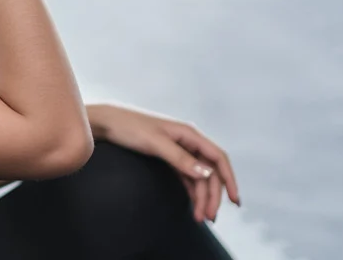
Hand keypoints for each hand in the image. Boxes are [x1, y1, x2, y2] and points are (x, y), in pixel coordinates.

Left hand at [88, 103, 239, 222]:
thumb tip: (206, 173)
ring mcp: (179, 151)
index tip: (235, 200)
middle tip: (209, 217)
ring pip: (199, 177)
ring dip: (202, 197)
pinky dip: (192, 192)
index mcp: (189, 134)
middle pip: (210, 171)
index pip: (218, 158)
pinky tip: (194, 206)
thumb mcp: (156, 143)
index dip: (229, 179)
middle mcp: (188, 142)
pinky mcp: (169, 159)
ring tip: (200, 217)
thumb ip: (181, 158)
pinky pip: (187, 178)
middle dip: (212, 195)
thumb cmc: (130, 128)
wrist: (107, 124)